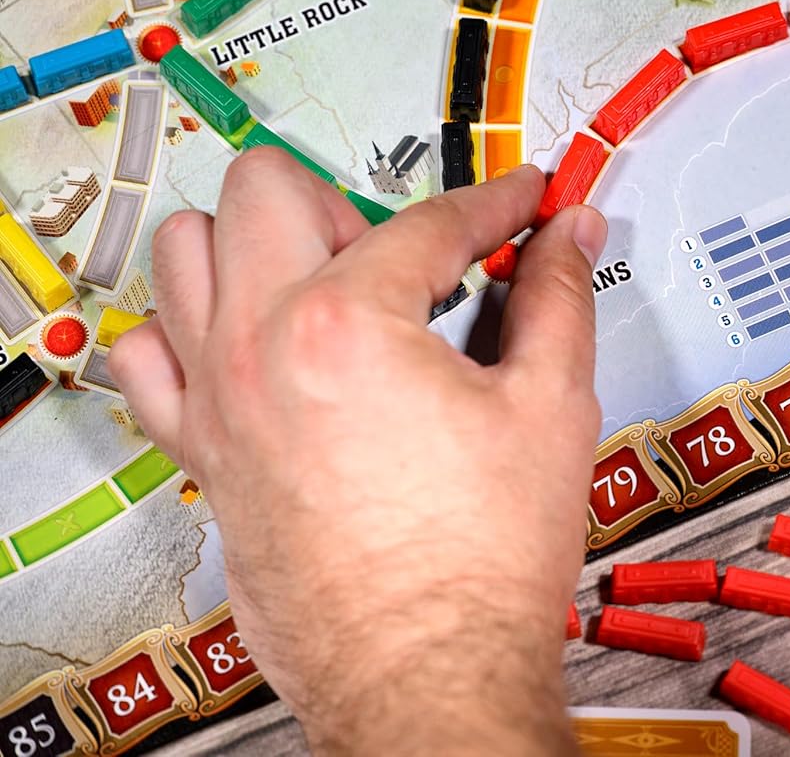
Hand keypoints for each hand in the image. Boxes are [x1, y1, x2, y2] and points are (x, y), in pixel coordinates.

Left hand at [112, 150, 606, 753]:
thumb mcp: (551, 406)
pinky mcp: (201, 451)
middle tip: (413, 253)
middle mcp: (259, 347)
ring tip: (331, 282)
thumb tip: (566, 238)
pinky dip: (190, 326)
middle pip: (269, 190)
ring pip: (187, 250)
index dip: (495, 203)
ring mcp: (215, 399)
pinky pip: (148, 353)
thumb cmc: (479, 565)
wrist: (428, 674)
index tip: (520, 203)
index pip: (429, 221)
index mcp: (348, 324)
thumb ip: (559, 298)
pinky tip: (254, 342)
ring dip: (260, 243)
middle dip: (353, 199)